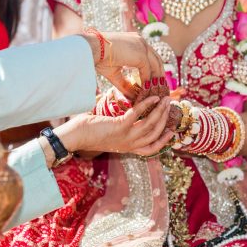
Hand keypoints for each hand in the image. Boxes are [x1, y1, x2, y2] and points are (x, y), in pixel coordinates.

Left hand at [57, 96, 173, 155]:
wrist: (74, 137)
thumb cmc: (89, 132)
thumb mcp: (111, 132)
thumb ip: (123, 126)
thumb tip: (130, 110)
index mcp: (127, 148)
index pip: (151, 149)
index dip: (164, 141)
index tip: (172, 131)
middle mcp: (129, 145)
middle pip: (155, 134)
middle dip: (165, 119)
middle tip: (170, 106)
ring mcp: (125, 137)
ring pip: (150, 125)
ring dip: (160, 111)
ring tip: (165, 100)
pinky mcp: (119, 127)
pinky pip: (138, 115)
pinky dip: (147, 105)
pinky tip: (152, 97)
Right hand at [82, 31, 164, 99]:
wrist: (92, 49)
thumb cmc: (99, 59)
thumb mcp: (115, 73)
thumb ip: (126, 84)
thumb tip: (133, 97)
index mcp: (135, 41)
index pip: (150, 56)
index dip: (154, 70)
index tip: (155, 83)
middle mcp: (141, 41)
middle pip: (157, 60)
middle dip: (160, 75)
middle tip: (160, 90)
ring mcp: (142, 46)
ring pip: (156, 65)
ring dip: (156, 80)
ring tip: (155, 93)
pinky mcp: (141, 54)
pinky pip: (148, 71)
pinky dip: (147, 82)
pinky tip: (145, 91)